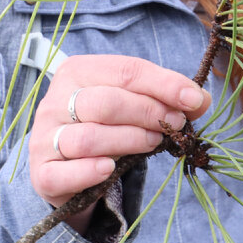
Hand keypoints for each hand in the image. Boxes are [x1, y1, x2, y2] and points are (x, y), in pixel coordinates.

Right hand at [29, 54, 210, 208]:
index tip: (192, 100)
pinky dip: (90, 171)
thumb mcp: (132, 104)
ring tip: (154, 144)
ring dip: (130, 141)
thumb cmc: (105, 126)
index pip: (125, 70)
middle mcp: (55, 100)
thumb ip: (164, 98)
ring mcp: (44, 136)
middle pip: (107, 102)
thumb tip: (200, 99)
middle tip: (175, 125)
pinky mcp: (42, 171)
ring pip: (90, 137)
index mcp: (77, 71)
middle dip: (149, 113)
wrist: (67, 166)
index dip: (163, 85)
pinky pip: (65, 172)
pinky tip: (110, 169)